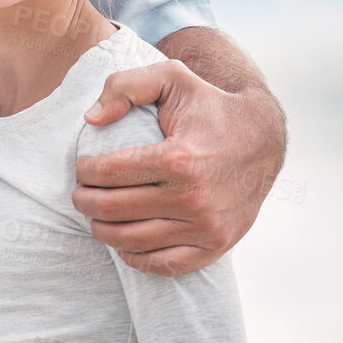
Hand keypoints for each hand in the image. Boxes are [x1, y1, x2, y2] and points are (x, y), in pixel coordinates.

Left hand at [72, 58, 284, 276]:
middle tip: (79, 194)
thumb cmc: (209, 106)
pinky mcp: (217, 245)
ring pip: (133, 241)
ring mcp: (207, 226)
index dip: (84, 172)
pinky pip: (165, 265)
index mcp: (178, 158)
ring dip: (102, 230)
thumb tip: (91, 119)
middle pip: (114, 209)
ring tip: (95, 216)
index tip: (81, 168)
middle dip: (85, 202)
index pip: (109, 174)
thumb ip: (125, 87)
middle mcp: (193, 197)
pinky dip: (136, 258)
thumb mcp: (170, 77)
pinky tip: (122, 243)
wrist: (263, 138)